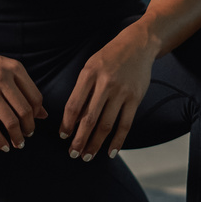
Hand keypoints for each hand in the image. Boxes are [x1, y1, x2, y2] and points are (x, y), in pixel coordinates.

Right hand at [0, 39, 46, 151]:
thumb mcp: (6, 68)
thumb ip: (24, 88)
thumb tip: (43, 114)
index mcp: (14, 68)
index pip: (35, 97)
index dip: (37, 113)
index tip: (34, 120)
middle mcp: (2, 78)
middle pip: (25, 111)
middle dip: (29, 128)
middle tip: (28, 135)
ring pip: (10, 121)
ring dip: (17, 137)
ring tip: (18, 143)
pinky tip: (3, 146)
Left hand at [61, 28, 156, 161]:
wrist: (138, 45)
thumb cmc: (109, 57)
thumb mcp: (91, 66)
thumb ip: (82, 90)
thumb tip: (72, 119)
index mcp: (89, 74)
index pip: (74, 105)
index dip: (67, 124)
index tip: (63, 136)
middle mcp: (105, 83)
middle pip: (89, 118)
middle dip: (79, 140)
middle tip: (73, 154)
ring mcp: (122, 92)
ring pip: (106, 124)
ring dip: (96, 143)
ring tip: (88, 156)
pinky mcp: (135, 98)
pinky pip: (125, 124)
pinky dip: (117, 140)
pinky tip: (110, 152)